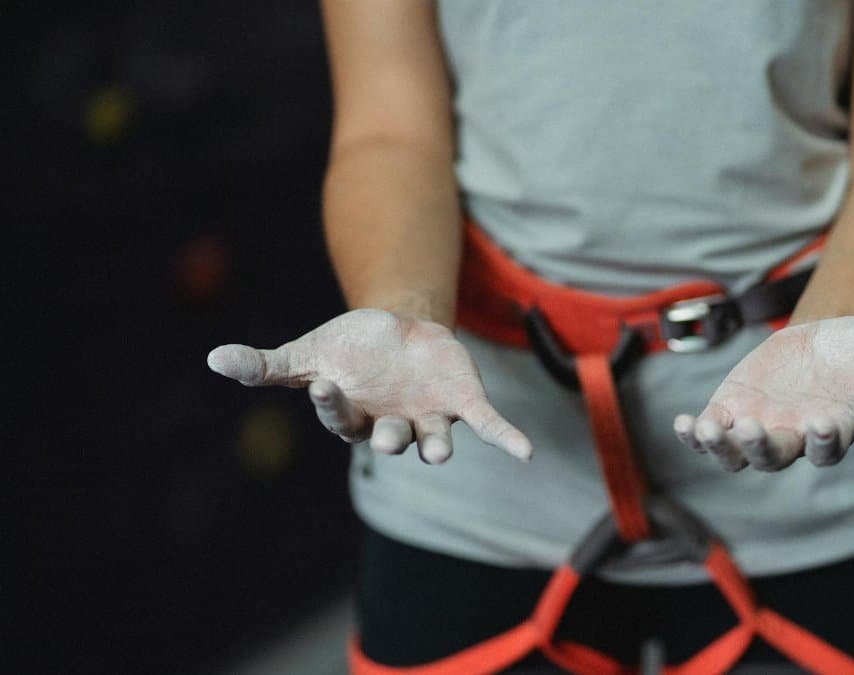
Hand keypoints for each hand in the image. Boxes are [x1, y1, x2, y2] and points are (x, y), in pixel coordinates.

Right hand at [206, 308, 530, 463]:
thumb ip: (266, 365)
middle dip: (388, 438)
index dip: (332, 403)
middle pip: (387, 438)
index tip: (325, 384)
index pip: (339, 415)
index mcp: (351, 414)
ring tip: (439, 451)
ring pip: (433, 441)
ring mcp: (428, 417)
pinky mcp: (462, 404)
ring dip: (437, 446)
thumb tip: (213, 358)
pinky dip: (506, 439)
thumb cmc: (349, 348)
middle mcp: (391, 424)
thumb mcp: (307, 353)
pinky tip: (525, 452)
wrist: (399, 327)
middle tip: (387, 438)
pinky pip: (487, 426)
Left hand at [673, 316, 853, 470]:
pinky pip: (710, 430)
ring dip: (721, 444)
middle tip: (756, 427)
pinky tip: (682, 423)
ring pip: (736, 451)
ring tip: (706, 427)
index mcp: (833, 431)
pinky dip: (694, 432)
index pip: (827, 447)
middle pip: (775, 455)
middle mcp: (794, 437)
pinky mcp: (733, 409)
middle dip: (763, 444)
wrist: (829, 340)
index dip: (824, 439)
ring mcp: (760, 426)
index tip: (824, 421)